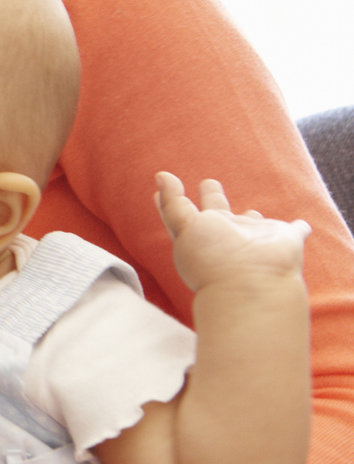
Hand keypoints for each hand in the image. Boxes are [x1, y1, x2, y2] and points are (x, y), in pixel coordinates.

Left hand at [155, 172, 309, 291]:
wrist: (252, 287)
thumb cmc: (213, 260)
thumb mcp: (183, 228)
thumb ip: (173, 204)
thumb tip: (160, 176)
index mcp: (202, 233)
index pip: (185, 213)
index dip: (175, 198)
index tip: (166, 181)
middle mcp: (228, 236)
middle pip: (220, 213)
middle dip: (214, 198)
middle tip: (209, 183)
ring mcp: (257, 239)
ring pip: (255, 225)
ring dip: (254, 218)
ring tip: (252, 211)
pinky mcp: (286, 240)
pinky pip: (295, 231)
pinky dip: (300, 229)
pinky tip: (303, 226)